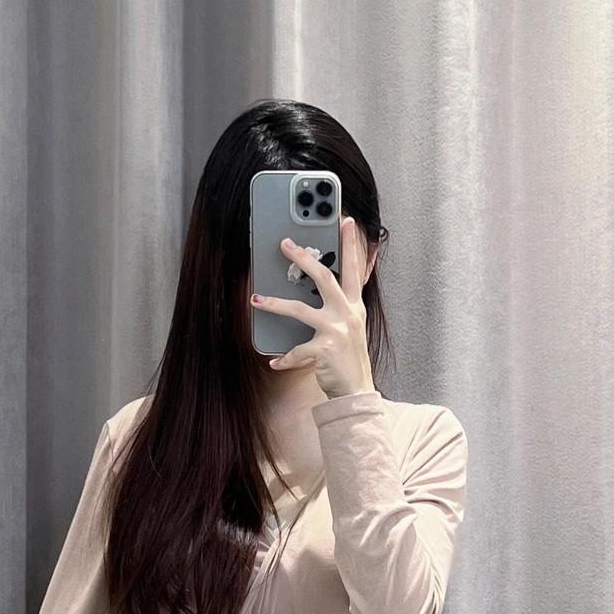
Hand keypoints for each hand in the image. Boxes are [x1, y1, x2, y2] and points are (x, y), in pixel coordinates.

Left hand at [250, 214, 375, 399]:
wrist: (356, 392)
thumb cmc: (348, 360)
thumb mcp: (350, 329)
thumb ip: (338, 308)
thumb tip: (315, 292)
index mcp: (354, 307)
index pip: (353, 270)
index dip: (350, 245)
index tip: (345, 221)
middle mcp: (347, 314)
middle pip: (323, 278)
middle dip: (303, 258)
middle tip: (285, 244)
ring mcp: (337, 331)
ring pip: (300, 309)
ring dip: (275, 304)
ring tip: (256, 300)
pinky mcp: (324, 350)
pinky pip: (296, 350)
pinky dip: (284, 357)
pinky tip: (275, 362)